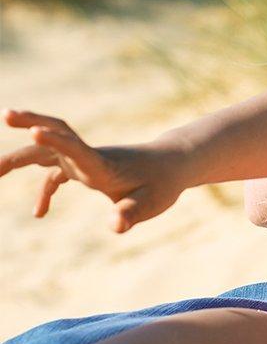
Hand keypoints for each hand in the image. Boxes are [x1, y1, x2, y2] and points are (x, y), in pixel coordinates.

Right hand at [0, 109, 189, 231]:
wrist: (172, 165)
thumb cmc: (162, 183)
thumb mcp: (152, 202)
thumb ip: (132, 214)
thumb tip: (116, 227)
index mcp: (103, 164)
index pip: (76, 149)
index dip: (56, 141)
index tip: (35, 132)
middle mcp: (89, 156)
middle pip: (55, 136)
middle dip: (29, 125)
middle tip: (6, 115)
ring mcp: (84, 159)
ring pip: (47, 150)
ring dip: (19, 155)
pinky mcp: (84, 166)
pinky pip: (55, 174)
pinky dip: (44, 190)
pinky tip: (40, 214)